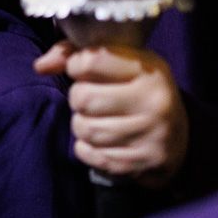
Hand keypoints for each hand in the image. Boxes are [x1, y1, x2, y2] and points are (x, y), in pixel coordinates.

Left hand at [35, 42, 187, 186]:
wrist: (177, 139)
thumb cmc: (136, 92)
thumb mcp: (119, 64)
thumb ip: (76, 55)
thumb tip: (40, 66)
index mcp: (148, 70)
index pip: (90, 61)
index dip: (76, 66)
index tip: (83, 72)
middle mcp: (153, 101)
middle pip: (82, 98)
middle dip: (78, 99)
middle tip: (90, 101)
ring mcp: (150, 135)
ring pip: (84, 129)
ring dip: (81, 125)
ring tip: (96, 120)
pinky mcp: (141, 162)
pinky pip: (90, 155)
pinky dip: (87, 149)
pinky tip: (102, 142)